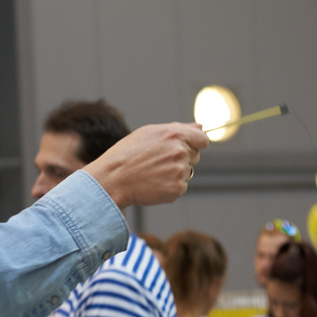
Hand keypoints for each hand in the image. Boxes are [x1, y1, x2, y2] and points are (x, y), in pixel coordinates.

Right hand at [85, 122, 208, 208]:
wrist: (113, 179)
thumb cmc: (129, 154)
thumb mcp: (150, 133)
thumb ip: (178, 129)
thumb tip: (201, 128)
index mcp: (174, 135)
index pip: (202, 140)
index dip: (195, 144)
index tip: (186, 148)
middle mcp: (180, 151)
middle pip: (195, 156)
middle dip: (182, 158)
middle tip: (158, 161)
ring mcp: (180, 171)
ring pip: (187, 172)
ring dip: (175, 173)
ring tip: (153, 172)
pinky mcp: (177, 189)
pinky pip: (181, 187)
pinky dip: (170, 187)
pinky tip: (154, 183)